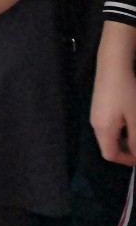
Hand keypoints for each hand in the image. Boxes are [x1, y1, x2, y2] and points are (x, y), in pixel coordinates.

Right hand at [92, 44, 135, 166]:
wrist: (113, 65)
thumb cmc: (127, 93)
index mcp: (103, 130)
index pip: (110, 155)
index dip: (127, 161)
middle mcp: (95, 124)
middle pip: (108, 146)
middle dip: (127, 150)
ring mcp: (95, 114)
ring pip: (109, 135)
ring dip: (125, 138)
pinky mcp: (98, 106)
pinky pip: (108, 125)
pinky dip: (120, 128)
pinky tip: (130, 117)